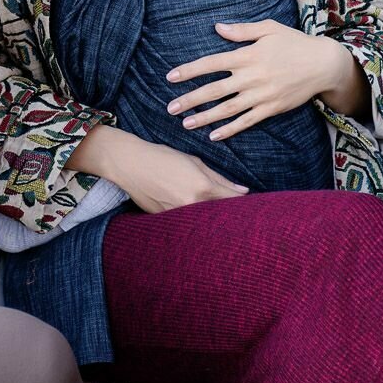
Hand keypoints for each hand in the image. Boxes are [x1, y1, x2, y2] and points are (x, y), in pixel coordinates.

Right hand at [101, 130, 248, 211]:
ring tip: (210, 214)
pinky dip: (192, 221)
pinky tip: (190, 213)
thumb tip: (242, 191)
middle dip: (229, 216)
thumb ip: (220, 178)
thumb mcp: (194, 162)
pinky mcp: (165, 221)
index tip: (253, 208)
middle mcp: (192, 205)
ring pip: (203, 224)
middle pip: (220, 218)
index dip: (245, 206)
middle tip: (235, 215)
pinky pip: (185, 224)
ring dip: (210, 220)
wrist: (130, 164)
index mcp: (203, 188)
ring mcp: (177, 216)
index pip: (233, 202)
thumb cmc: (162, 157)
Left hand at [167, 19, 343, 140]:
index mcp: (248, 56)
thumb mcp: (269, 29)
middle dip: (190, 99)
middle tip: (170, 107)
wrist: (324, 64)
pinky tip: (213, 136)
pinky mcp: (271, 108)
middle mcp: (252, 77)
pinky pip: (247, 122)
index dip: (190, 70)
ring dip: (205, 117)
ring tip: (185, 124)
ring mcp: (261, 95)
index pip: (211, 64)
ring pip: (227, 109)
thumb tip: (216, 27)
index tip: (171, 77)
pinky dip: (229, 130)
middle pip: (214, 90)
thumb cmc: (294, 43)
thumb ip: (241, 30)